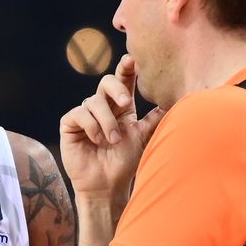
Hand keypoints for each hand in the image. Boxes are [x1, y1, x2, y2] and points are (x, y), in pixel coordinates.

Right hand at [59, 54, 165, 198]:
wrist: (106, 185)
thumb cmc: (125, 162)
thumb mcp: (143, 137)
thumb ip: (155, 118)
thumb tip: (176, 99)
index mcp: (120, 107)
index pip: (123, 81)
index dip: (126, 68)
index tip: (133, 60)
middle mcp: (102, 107)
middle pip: (106, 82)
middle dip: (117, 89)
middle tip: (128, 103)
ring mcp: (85, 114)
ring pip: (94, 101)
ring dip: (106, 121)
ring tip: (113, 140)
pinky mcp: (69, 124)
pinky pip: (79, 114)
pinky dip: (91, 126)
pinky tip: (96, 140)